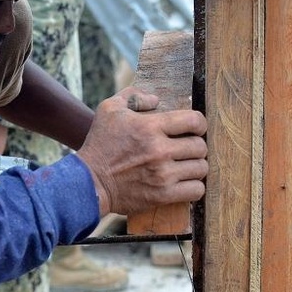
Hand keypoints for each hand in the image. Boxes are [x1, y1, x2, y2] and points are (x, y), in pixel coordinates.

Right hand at [76, 86, 207, 216]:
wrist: (89, 181)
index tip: (193, 128)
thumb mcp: (108, 109)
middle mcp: (159, 150)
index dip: (198, 123)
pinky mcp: (163, 195)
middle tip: (185, 148)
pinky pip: (196, 190)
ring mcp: (163, 174)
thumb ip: (133, 96)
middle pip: (200, 146)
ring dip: (195, 166)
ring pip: (201, 168)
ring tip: (184, 165)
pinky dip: (193, 186)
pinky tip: (182, 182)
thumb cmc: (99, 143)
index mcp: (149, 126)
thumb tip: (156, 100)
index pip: (194, 120)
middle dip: (195, 145)